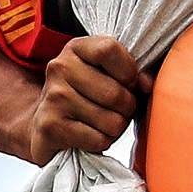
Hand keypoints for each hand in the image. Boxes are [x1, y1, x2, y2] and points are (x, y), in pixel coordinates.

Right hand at [20, 36, 146, 161]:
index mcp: (75, 48)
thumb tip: (148, 84)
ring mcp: (53, 97)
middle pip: (115, 92)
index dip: (128, 71)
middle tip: (117, 111)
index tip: (128, 82)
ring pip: (111, 120)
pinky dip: (101, 142)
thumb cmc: (85, 98)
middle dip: (126, 108)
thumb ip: (132, 73)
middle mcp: (59, 68)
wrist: (45, 126)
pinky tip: (89, 136)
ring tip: (102, 124)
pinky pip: (98, 139)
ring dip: (115, 128)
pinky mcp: (50, 126)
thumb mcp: (105, 74)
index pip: (108, 49)